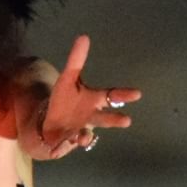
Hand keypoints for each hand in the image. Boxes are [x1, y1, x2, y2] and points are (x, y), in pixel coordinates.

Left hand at [34, 36, 138, 157]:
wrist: (49, 123)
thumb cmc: (64, 101)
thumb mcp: (68, 79)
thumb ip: (76, 60)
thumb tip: (84, 36)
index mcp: (93, 101)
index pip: (111, 96)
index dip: (123, 96)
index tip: (137, 94)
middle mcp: (90, 118)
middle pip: (103, 119)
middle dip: (114, 120)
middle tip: (127, 121)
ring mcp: (79, 131)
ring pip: (85, 135)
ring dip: (84, 136)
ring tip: (82, 137)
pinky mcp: (65, 143)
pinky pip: (63, 146)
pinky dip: (60, 148)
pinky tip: (56, 149)